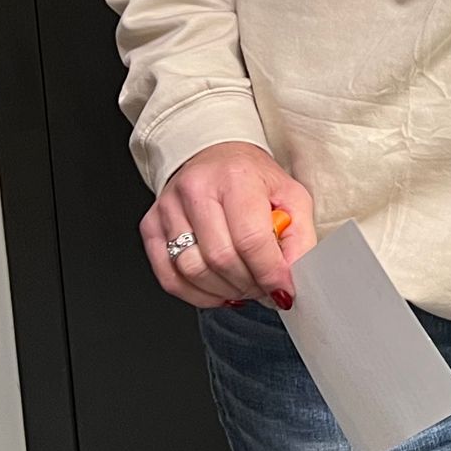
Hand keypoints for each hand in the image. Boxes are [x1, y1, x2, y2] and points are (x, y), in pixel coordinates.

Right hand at [142, 142, 317, 310]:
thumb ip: (299, 236)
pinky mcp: (150, 225)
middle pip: (221, 259)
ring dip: (224, 290)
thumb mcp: (291, 197)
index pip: (251, 239)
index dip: (270, 273)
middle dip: (249, 284)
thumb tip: (293, 277)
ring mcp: (168, 208)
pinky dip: (197, 294)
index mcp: (236, 177)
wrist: (216, 156)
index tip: (284, 291)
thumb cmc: (252, 177)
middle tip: (265, 287)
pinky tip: (218, 289)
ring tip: (244, 285)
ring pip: (193, 271)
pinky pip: (169, 277)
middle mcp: (197, 189)